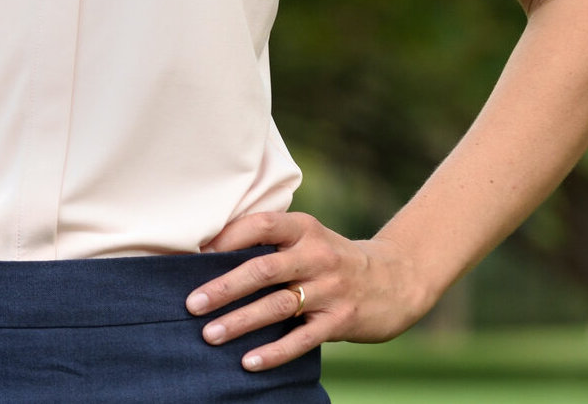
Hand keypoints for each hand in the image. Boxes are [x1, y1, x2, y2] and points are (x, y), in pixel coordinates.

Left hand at [184, 211, 428, 371]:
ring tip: (210, 334)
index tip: (197, 254)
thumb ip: (273, 244)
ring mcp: (330, 288)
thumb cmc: (333, 259)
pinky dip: (274, 351)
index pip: (261, 225)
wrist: (395, 279)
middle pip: (263, 269)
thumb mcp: (309, 239)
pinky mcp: (341, 320)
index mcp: (304, 227)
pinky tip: (249, 362)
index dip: (228, 237)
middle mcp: (316, 254)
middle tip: (192, 303)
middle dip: (225, 287)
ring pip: (278, 306)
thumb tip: (213, 256)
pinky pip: (302, 339)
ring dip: (241, 321)